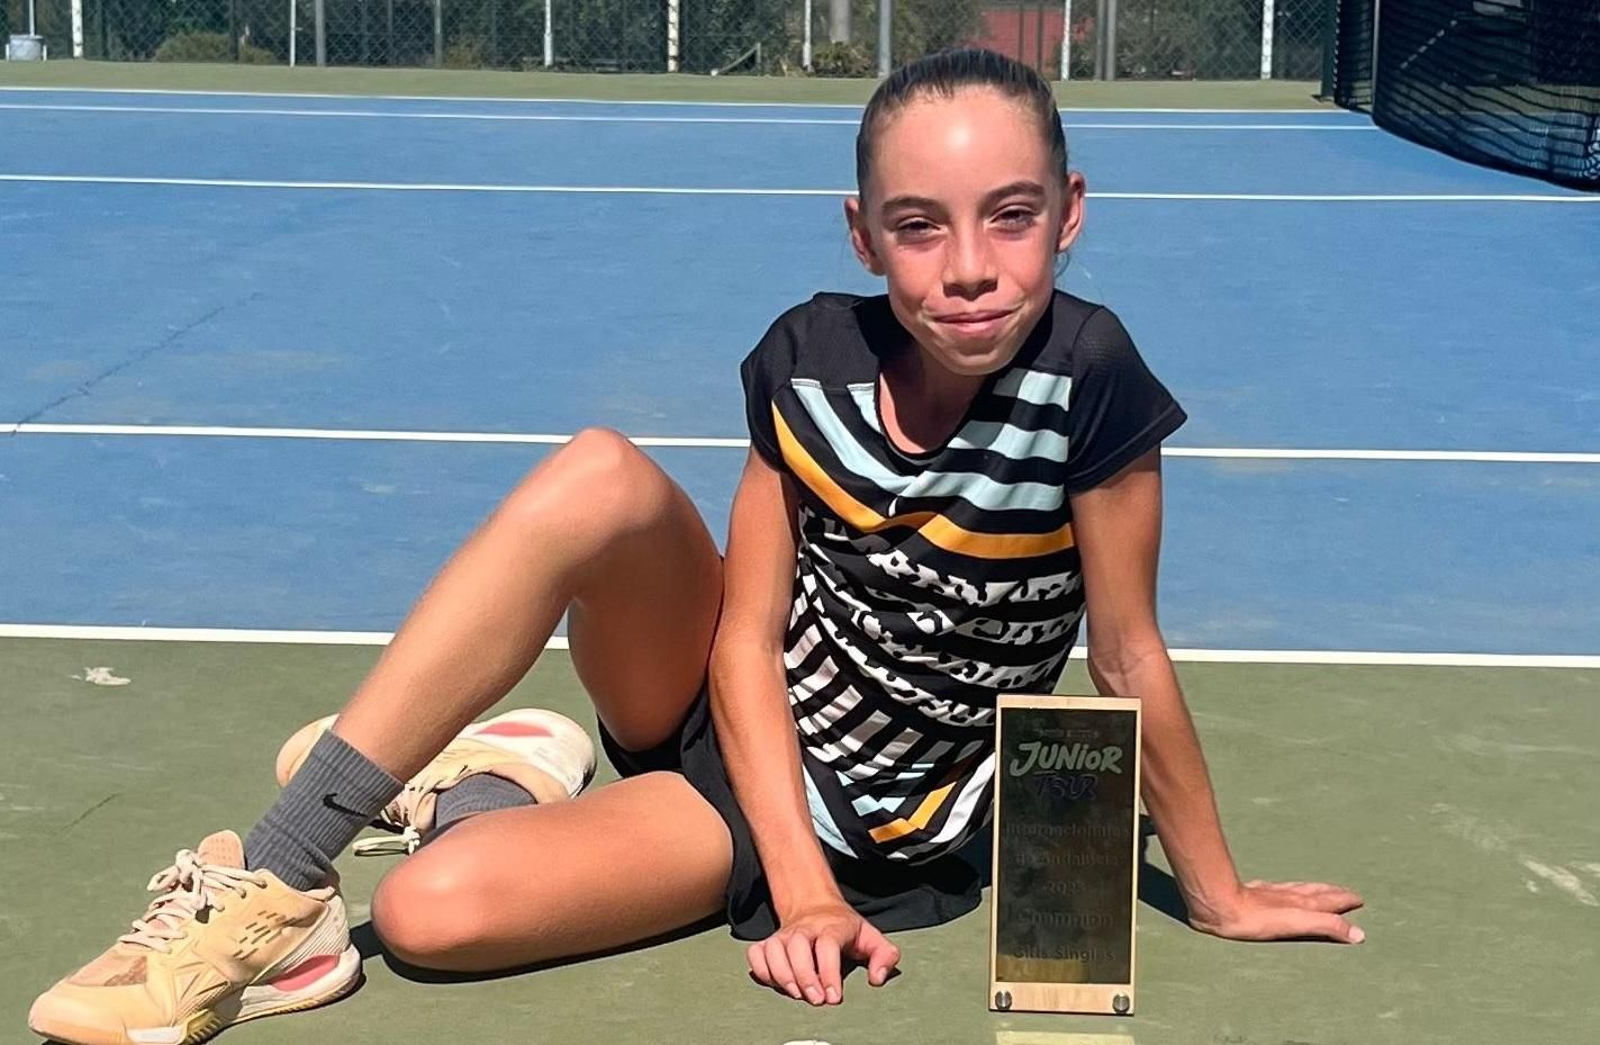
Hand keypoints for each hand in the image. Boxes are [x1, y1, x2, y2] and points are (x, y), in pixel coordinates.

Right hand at [746, 902, 900, 1004]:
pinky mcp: (769, 942)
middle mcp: (805, 928)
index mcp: (832, 926)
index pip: (827, 945)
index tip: (833, 997)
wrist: (814, 906)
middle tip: (816, 1000)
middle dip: (804, 976)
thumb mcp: (871, 937)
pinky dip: (762, 970)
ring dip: (782, 975)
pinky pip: (757, 954)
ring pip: (774, 949)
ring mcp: (784, 934)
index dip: (829, 972)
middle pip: (797, 945)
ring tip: (797, 995)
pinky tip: (776, 983)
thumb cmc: (844, 929)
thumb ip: (885, 956)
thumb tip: (877, 978)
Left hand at [1190, 880, 1365, 942]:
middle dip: (1333, 893)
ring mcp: (1270, 892)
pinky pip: (1277, 889)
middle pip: (1316, 892)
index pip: (1330, 901)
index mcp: (1302, 903)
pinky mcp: (1252, 893)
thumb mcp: (1298, 924)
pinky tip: (1279, 889)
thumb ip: (1327, 926)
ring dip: (1313, 889)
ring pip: (1298, 888)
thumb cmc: (1257, 919)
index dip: (1345, 901)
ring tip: (1320, 888)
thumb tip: (1359, 934)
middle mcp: (1288, 894)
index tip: (1359, 899)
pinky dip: (1287, 889)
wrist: (1219, 904)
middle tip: (1345, 892)